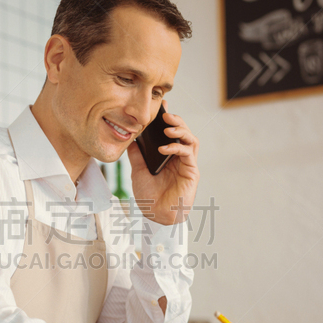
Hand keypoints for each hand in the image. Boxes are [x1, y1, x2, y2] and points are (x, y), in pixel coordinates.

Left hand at [127, 101, 198, 225]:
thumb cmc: (149, 195)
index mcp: (168, 155)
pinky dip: (176, 147)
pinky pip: (188, 153)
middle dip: (176, 120)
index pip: (171, 132)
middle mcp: (179, 157)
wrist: (155, 215)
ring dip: (180, 130)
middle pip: (183, 132)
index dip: (168, 118)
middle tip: (165, 113)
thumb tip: (130, 137)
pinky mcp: (191, 171)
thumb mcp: (138, 170)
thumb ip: (136, 154)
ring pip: (190, 139)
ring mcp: (187, 163)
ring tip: (167, 127)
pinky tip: (164, 148)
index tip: (161, 106)